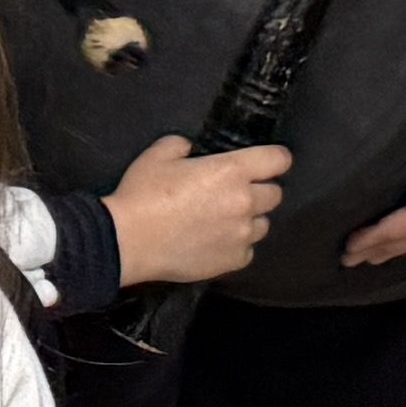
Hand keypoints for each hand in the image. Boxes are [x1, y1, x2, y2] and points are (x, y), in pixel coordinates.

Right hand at [106, 132, 290, 290]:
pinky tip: (214, 242)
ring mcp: (242, 235)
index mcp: (231, 171)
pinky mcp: (234, 260)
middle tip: (234, 192)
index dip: (275, 158)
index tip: (265, 162)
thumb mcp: (156, 156)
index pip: (278, 159)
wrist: (127, 241)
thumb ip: (181, 145)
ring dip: (249, 219)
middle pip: (275, 194)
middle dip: (259, 190)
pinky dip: (236, 245)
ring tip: (224, 221)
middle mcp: (245, 202)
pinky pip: (247, 250)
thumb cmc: (142, 194)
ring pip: (263, 224)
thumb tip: (191, 150)